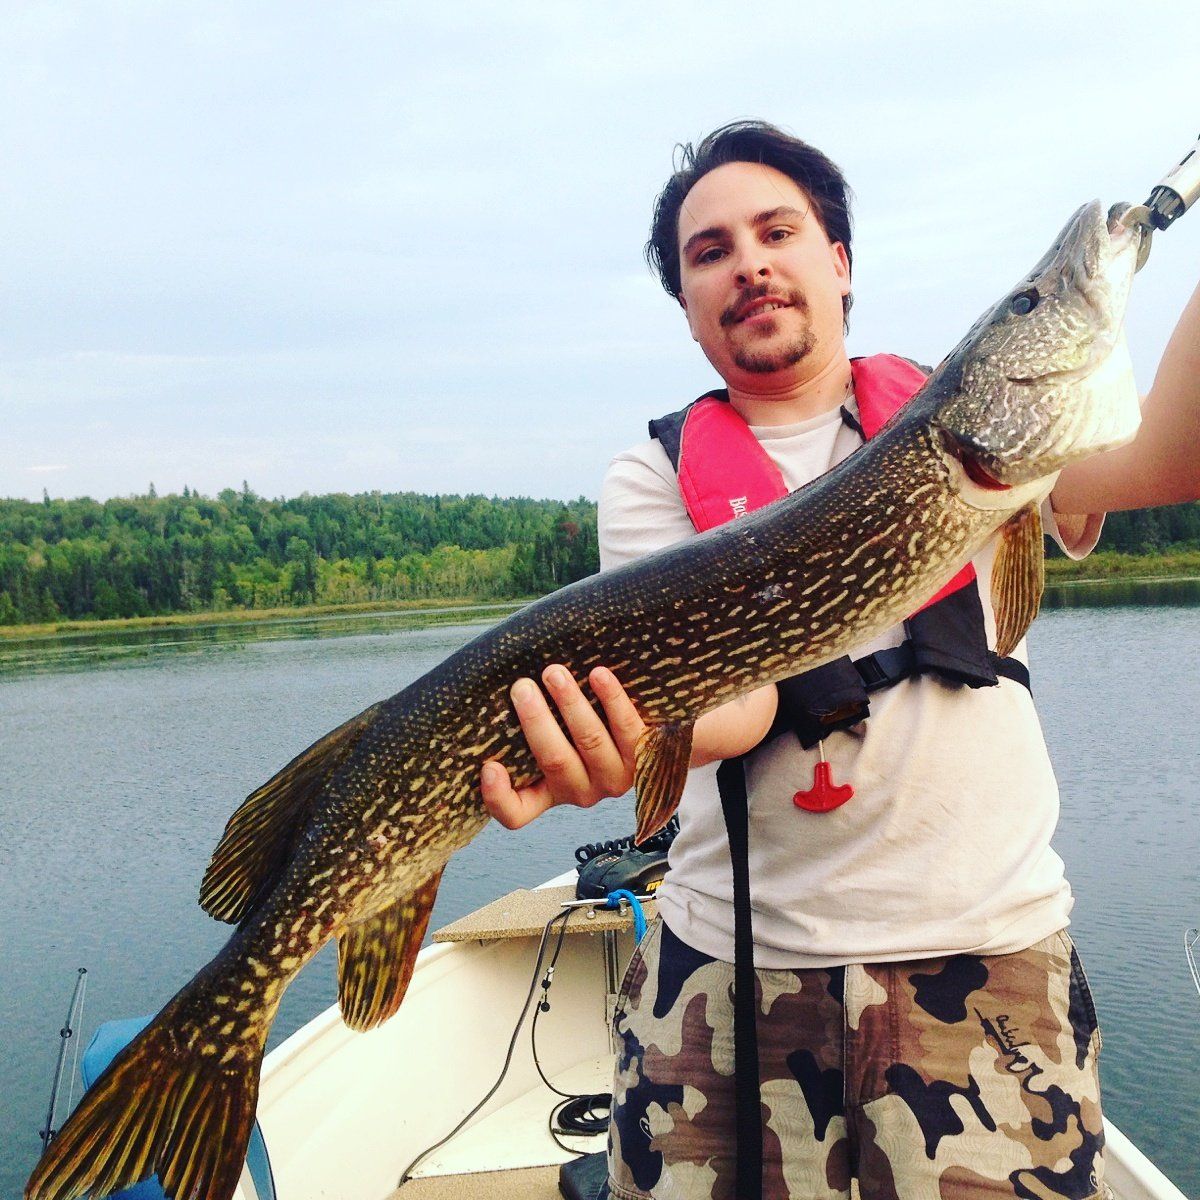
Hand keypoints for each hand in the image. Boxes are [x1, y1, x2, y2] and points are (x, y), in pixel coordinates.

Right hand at [481, 664, 646, 829]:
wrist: (638, 731)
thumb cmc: (577, 728)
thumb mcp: (547, 736)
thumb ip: (524, 727)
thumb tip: (505, 693)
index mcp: (548, 794)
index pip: (517, 813)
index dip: (499, 797)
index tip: (489, 766)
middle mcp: (581, 791)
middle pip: (556, 761)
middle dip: (537, 720)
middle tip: (523, 687)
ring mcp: (615, 777)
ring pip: (591, 741)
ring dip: (571, 704)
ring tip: (555, 674)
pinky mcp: (644, 754)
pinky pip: (628, 727)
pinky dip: (612, 699)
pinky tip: (599, 675)